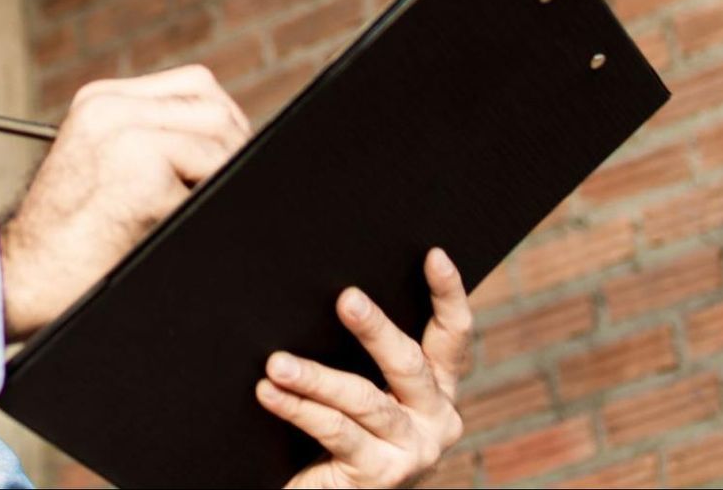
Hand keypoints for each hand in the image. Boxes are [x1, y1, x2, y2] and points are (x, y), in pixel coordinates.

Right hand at [0, 65, 250, 340]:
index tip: (228, 158)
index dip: (223, 123)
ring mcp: (124, 134)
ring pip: (218, 141)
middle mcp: (111, 107)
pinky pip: (209, 184)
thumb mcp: (101, 165)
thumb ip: (151, 139)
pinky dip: (201, 210)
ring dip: (221, 179)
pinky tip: (168, 229)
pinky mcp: (141, 170)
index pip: (194, 86)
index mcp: (101, 100)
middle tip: (230, 186)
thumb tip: (230, 142)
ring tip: (191, 209)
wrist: (23, 275)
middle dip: (234, 148)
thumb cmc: (67, 236)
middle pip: (214, 107)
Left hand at [259, 248, 473, 488]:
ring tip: (277, 362)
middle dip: (376, 329)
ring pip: (364, 400)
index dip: (448, 294)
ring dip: (316, 377)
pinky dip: (298, 408)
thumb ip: (364, 353)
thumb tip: (336, 291)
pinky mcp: (382, 476)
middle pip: (409, 364)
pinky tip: (270, 392)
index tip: (434, 255)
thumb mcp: (366, 388)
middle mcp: (437, 419)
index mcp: (438, 388)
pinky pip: (334, 431)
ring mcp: (412, 451)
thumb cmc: (345, 430)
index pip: (453, 336)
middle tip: (347, 299)